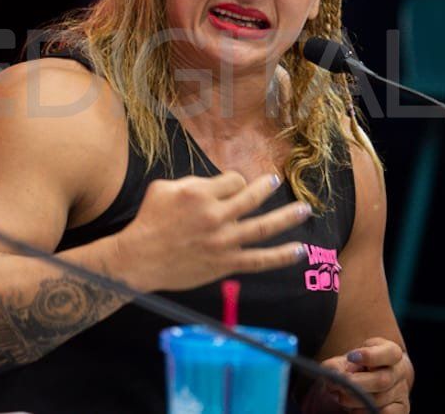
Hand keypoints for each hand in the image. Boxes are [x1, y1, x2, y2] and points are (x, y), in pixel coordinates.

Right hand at [114, 171, 309, 291]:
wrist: (140, 258)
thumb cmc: (148, 221)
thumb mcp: (163, 188)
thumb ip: (192, 183)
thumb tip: (215, 185)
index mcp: (200, 194)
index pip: (232, 180)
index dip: (233, 182)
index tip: (229, 186)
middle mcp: (215, 215)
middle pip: (252, 197)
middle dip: (266, 187)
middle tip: (275, 181)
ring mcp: (223, 241)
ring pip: (263, 227)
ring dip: (287, 217)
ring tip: (304, 210)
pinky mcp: (225, 263)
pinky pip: (259, 260)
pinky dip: (281, 256)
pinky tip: (299, 251)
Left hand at [320, 337, 411, 412]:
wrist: (373, 378)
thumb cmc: (359, 366)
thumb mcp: (346, 360)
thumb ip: (336, 365)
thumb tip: (331, 373)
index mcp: (390, 352)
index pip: (389, 353)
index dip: (370, 356)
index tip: (351, 357)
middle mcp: (399, 372)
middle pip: (382, 380)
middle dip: (356, 384)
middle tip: (337, 385)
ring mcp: (402, 391)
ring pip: (380, 400)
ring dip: (355, 400)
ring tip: (339, 397)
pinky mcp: (401, 408)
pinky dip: (364, 412)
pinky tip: (353, 409)